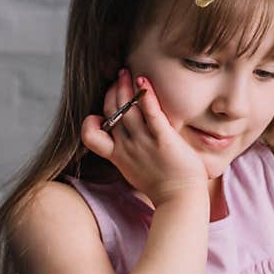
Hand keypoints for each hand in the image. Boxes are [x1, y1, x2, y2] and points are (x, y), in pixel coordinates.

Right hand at [81, 69, 207, 206]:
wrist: (180, 200)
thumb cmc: (164, 188)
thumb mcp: (136, 171)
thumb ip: (129, 154)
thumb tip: (129, 142)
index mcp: (118, 156)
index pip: (92, 133)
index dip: (93, 118)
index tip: (105, 107)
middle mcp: (127, 147)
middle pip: (110, 111)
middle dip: (111, 91)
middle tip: (119, 76)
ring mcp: (144, 142)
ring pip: (125, 107)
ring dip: (124, 86)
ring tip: (127, 72)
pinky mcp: (163, 139)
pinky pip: (150, 112)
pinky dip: (144, 95)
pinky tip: (143, 81)